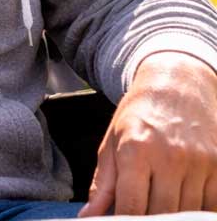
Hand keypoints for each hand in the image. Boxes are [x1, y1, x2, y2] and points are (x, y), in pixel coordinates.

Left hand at [80, 51, 216, 214]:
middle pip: (161, 214)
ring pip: (187, 214)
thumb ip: (103, 184)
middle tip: (140, 214)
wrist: (175, 85)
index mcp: (136, 150)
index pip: (132, 206)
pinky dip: (197, 212)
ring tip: (159, 204)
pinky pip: (211, 206)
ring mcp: (199, 163)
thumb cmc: (138, 116)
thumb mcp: (112, 142)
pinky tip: (182, 203)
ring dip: (173, 217)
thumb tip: (88, 217)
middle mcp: (169, 157)